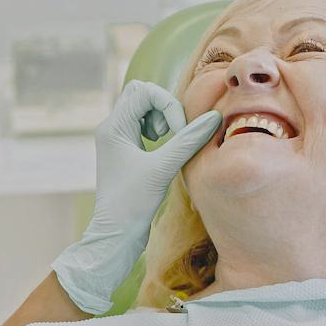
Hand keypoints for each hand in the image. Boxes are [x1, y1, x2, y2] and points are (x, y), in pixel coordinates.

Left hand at [52, 80, 220, 313]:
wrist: (116, 234)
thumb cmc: (133, 203)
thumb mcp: (163, 169)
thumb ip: (188, 141)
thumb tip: (214, 117)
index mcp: (113, 127)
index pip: (144, 91)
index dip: (168, 105)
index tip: (178, 133)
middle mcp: (111, 128)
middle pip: (140, 93)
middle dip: (163, 106)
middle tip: (171, 132)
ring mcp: (117, 139)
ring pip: (142, 107)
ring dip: (161, 118)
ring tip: (167, 142)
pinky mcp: (125, 151)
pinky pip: (142, 124)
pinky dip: (158, 130)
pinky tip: (164, 151)